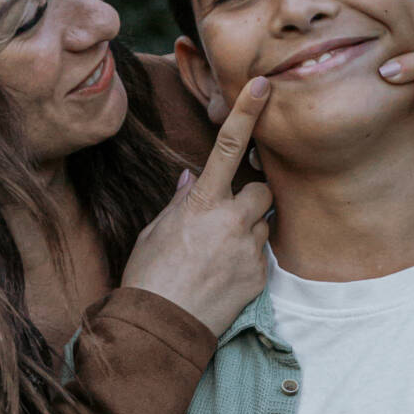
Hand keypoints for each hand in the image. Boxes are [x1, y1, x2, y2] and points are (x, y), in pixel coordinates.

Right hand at [120, 77, 273, 336]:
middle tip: (230, 214)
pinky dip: (248, 260)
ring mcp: (248, 250)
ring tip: (219, 253)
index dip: (247, 111)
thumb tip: (193, 177)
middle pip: (263, 190)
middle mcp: (231, 221)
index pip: (228, 145)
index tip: (265, 86)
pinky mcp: (259, 277)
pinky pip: (262, 256)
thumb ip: (180, 201)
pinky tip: (222, 276)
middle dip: (252, 196)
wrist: (160, 327)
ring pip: (263, 225)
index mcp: (202, 203)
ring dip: (248, 230)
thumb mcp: (156, 231)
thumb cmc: (149, 276)